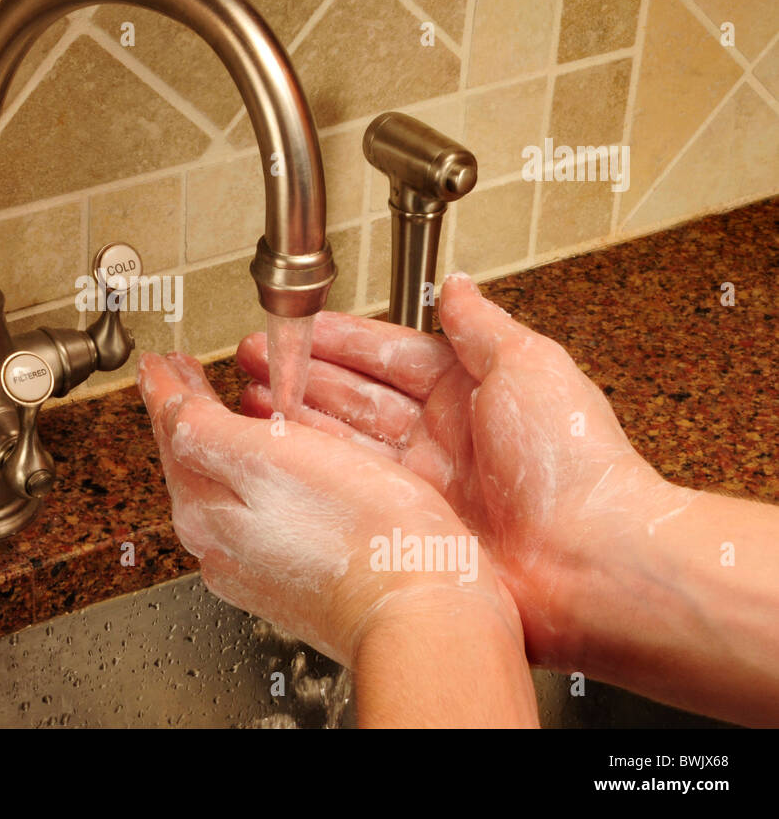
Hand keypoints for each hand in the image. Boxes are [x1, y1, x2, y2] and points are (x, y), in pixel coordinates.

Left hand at [137, 350, 519, 668]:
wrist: (423, 618)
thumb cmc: (365, 537)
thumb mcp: (272, 459)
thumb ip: (206, 432)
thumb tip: (165, 406)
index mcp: (208, 509)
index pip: (172, 431)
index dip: (166, 386)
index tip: (157, 362)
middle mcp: (221, 544)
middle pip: (191, 462)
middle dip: (188, 413)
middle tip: (184, 378)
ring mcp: (255, 567)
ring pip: (222, 488)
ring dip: (220, 443)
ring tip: (226, 411)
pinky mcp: (293, 581)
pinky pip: (256, 515)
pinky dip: (255, 478)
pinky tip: (275, 469)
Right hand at [236, 272, 682, 665]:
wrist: (593, 561)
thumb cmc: (574, 462)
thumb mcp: (528, 366)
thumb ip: (480, 325)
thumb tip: (457, 284)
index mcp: (470, 392)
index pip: (388, 353)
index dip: (339, 338)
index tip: (299, 324)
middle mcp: (442, 437)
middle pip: (356, 395)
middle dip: (304, 373)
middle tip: (258, 358)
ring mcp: (423, 484)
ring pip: (344, 440)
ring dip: (298, 417)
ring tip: (252, 399)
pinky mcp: (411, 526)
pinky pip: (350, 488)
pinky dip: (312, 466)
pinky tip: (279, 451)